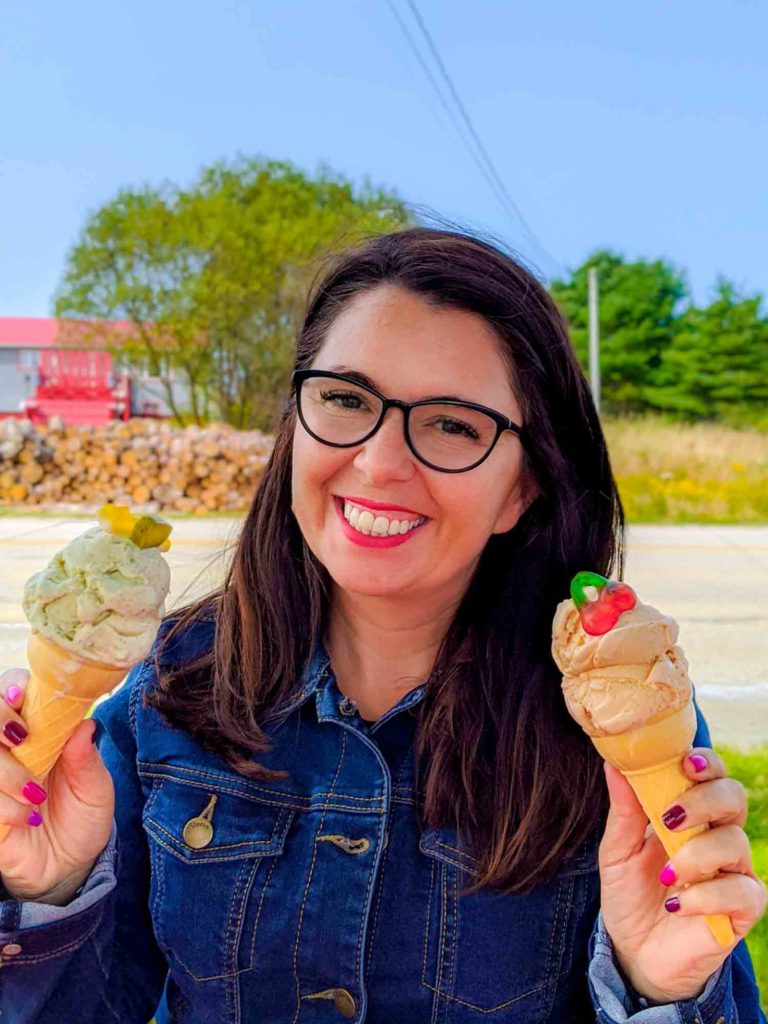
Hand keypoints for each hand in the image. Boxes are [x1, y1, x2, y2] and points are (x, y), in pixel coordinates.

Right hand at [0, 668, 114, 904]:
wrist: (70, 864)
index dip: (13, 687)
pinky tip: (27, 818)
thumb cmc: (82, 814)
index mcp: (38, 731)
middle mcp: (8, 750)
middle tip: (22, 738)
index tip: (22, 696)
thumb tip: (86, 723)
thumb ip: (87, 757)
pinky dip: (5, 806)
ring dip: (8, 772)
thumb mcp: (95, 786)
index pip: (13, 692)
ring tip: (37, 794)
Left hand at [599, 747, 766, 1003]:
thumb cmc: (630, 893)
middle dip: (703, 800)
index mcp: (691, 812)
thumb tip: (614, 762)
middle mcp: (718, 835)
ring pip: (735, 842)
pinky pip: (741, 891)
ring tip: (666, 874)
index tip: (687, 763)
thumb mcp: (617, 851)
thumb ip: (623, 810)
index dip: (707, 762)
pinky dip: (705, 895)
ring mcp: (734, 871)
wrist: (635, 952)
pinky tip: (676, 904)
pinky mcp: (742, 910)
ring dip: (696, 854)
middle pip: (733, 797)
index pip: (712, 774)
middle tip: (669, 817)